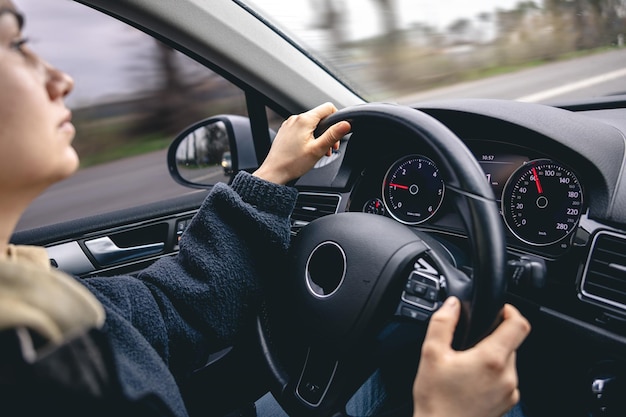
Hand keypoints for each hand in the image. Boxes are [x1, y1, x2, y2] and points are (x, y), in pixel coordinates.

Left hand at [252, 102, 350, 184]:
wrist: (274, 172)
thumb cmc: (292, 163)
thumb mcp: (318, 149)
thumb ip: (333, 135)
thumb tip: (346, 124)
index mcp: (304, 120)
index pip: (328, 108)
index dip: (337, 119)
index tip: (338, 134)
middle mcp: (295, 119)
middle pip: (320, 117)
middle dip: (328, 132)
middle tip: (329, 148)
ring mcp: (289, 124)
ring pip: (311, 124)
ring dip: (319, 136)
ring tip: (319, 152)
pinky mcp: (285, 131)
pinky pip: (301, 129)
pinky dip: (309, 137)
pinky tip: (308, 150)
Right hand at [412, 297, 530, 416]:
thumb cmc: (436, 400)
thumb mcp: (431, 354)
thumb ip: (442, 323)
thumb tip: (452, 304)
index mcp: (492, 359)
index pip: (519, 325)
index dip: (511, 311)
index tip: (500, 309)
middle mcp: (507, 376)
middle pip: (511, 343)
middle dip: (492, 338)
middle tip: (468, 344)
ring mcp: (509, 392)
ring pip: (507, 362)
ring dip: (491, 357)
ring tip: (465, 366)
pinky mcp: (507, 404)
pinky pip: (505, 380)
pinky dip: (492, 375)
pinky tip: (470, 382)